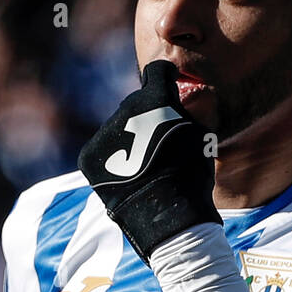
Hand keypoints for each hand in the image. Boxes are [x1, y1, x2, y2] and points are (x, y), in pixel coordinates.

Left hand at [78, 59, 219, 262]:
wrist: (168, 218)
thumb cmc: (192, 178)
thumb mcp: (202, 138)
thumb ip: (194, 109)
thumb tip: (195, 90)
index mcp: (157, 98)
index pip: (157, 72)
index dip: (165, 77)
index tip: (168, 85)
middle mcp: (126, 109)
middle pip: (135, 104)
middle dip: (146, 117)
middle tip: (158, 145)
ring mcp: (105, 132)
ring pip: (117, 129)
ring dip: (127, 140)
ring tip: (142, 167)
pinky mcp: (89, 155)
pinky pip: (101, 149)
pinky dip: (111, 159)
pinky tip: (126, 176)